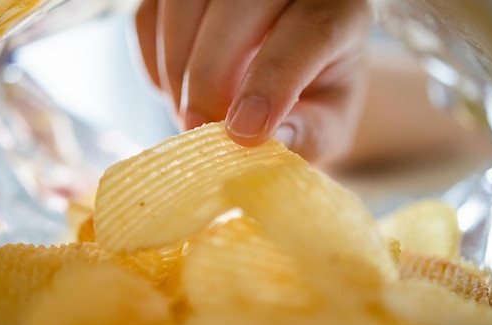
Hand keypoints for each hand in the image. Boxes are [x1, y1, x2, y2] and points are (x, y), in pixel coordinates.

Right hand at [135, 0, 371, 162]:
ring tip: (189, 116)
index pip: (311, 27)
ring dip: (175, 68)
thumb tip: (263, 142)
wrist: (294, 77)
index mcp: (341, 10)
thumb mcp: (325, 128)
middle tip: (199, 129)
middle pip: (238, 3)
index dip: (273, 81)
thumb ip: (305, 135)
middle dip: (209, 73)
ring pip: (184, 2)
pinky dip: (154, 62)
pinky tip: (174, 94)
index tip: (243, 132)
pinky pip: (149, 14)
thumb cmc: (315, 103)